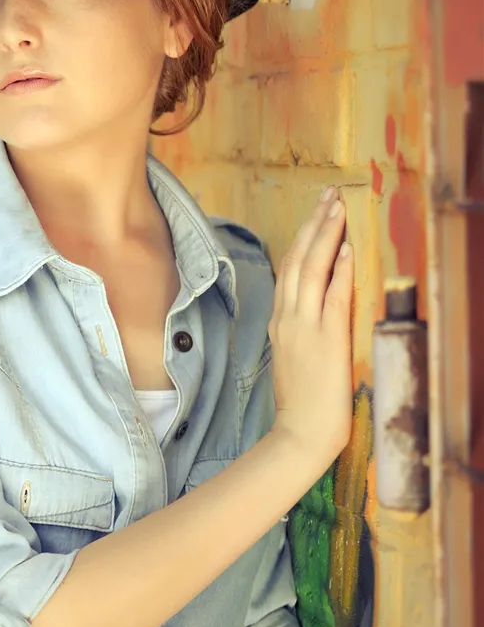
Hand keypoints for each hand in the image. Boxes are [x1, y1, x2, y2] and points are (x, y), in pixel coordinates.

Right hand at [268, 186, 354, 464]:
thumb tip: (313, 304)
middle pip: (298, 260)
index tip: (318, 212)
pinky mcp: (323, 338)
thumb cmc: (301, 400)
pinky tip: (346, 248)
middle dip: (314, 224)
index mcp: (280, 321)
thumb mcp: (292, 356)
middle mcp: (287, 317)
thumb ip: (299, 327)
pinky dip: (337, 269)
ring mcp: (304, 326)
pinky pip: (330, 296)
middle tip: (328, 195)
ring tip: (336, 208)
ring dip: (325, 236)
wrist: (301, 431)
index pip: (290, 269)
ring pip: (310, 269)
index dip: (304, 238)